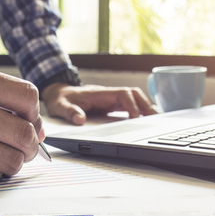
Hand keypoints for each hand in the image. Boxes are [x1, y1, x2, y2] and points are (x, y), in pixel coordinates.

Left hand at [40, 82, 156, 124]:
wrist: (59, 94)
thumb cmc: (61, 99)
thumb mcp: (61, 107)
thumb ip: (70, 112)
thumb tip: (80, 120)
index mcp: (100, 93)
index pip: (122, 94)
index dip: (131, 105)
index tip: (136, 118)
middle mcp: (108, 94)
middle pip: (133, 94)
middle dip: (145, 105)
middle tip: (154, 120)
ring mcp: (111, 99)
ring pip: (134, 99)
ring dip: (145, 108)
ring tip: (155, 121)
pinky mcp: (111, 105)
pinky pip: (129, 105)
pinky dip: (139, 111)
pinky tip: (145, 121)